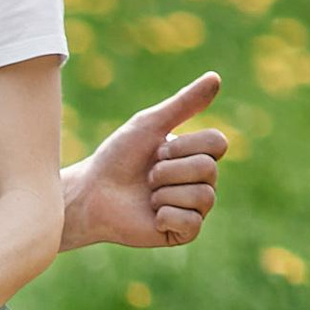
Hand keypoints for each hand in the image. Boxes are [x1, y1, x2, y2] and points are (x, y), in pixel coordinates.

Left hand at [67, 71, 228, 251]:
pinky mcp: (183, 232)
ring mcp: (194, 208)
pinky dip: (167, 215)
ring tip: (148, 195)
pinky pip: (193, 222)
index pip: (218, 143)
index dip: (184, 146)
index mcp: (197, 154)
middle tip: (147, 176)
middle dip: (169, 170)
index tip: (157, 149)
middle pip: (209, 169)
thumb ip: (184, 103)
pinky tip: (151, 215)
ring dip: (165, 192)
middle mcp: (201, 180)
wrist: (92, 194)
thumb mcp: (150, 125)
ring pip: (204, 196)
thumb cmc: (117, 158)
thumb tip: (216, 77)